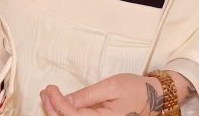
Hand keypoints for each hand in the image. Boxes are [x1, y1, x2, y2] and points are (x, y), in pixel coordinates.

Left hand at [39, 74, 173, 115]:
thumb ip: (87, 95)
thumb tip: (66, 100)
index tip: (50, 88)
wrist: (152, 97)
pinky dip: (65, 113)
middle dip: (52, 109)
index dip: (56, 103)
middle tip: (45, 91)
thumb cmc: (134, 89)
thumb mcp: (111, 86)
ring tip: (47, 96)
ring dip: (56, 111)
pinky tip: (58, 104)